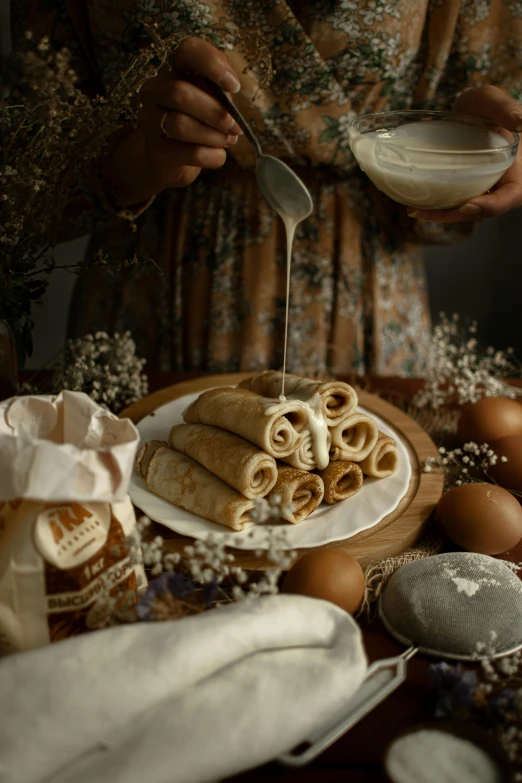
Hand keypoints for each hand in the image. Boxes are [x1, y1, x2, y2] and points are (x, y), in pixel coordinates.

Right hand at [101, 37, 242, 206]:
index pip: (187, 50)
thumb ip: (220, 89)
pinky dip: (213, 155)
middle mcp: (154, 91)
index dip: (212, 64)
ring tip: (228, 140)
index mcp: (172, 70)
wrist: (168, 160)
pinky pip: (191, 153)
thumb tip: (231, 91)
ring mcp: (150, 121)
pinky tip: (217, 154)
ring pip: (181, 125)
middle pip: (180, 93)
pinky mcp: (157, 151)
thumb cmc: (195, 122)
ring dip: (214, 136)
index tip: (234, 85)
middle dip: (215, 112)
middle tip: (235, 127)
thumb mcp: (209, 99)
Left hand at [407, 86, 521, 222]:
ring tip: (415, 211)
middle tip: (426, 212)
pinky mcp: (465, 189)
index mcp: (517, 169)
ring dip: (441, 215)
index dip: (492, 206)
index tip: (466, 205)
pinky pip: (454, 203)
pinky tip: (414, 206)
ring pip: (465, 211)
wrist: (467, 112)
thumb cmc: (483, 104)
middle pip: (483, 210)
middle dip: (455, 215)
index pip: (511, 196)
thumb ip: (505, 108)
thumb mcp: (492, 100)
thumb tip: (521, 121)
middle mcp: (501, 184)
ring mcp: (482, 189)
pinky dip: (437, 207)